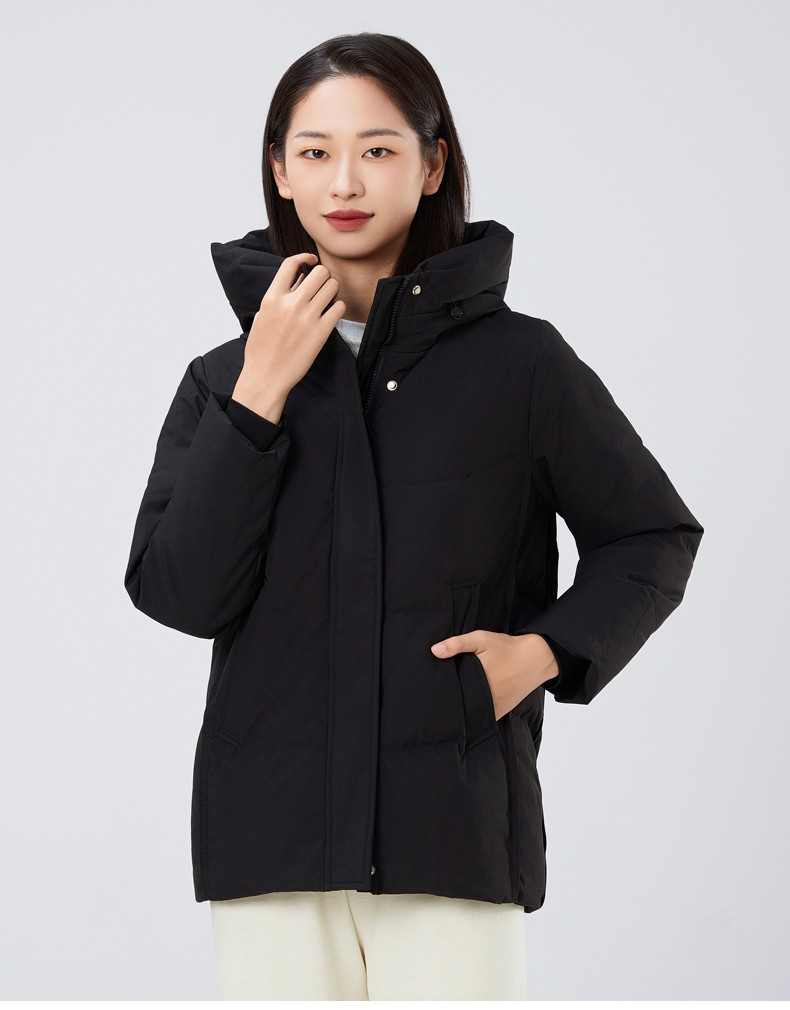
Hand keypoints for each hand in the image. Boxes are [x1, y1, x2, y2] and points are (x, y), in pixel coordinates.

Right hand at [232, 253, 346, 422]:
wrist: (265, 376)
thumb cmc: (261, 349)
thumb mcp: (263, 315)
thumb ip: (280, 296)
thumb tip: (300, 280)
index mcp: (272, 298)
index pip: (290, 263)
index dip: (304, 257)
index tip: (311, 260)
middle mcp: (290, 304)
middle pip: (319, 272)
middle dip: (323, 276)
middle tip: (321, 286)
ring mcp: (307, 318)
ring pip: (332, 286)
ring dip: (332, 290)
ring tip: (326, 300)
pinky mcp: (320, 332)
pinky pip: (339, 307)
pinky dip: (338, 308)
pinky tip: (330, 314)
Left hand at [430, 631, 558, 720]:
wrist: (535, 659)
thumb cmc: (507, 648)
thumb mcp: (481, 639)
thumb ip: (457, 644)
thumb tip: (434, 651)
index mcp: (478, 680)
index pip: (453, 694)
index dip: (442, 695)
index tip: (431, 695)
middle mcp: (487, 698)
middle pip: (461, 706)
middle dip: (450, 704)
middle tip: (436, 702)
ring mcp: (495, 707)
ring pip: (471, 715)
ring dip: (462, 712)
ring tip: (448, 708)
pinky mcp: (501, 711)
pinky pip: (483, 719)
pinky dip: (475, 716)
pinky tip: (467, 711)